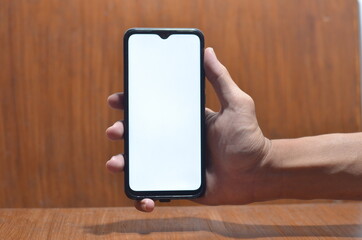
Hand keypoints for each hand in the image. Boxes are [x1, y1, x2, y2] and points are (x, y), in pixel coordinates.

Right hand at [106, 48, 271, 211]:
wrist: (258, 174)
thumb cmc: (249, 138)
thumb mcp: (236, 104)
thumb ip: (221, 79)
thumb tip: (207, 51)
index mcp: (184, 121)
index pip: (152, 109)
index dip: (131, 104)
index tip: (116, 100)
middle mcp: (176, 141)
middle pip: (140, 135)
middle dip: (121, 132)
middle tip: (114, 131)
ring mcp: (175, 164)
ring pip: (140, 163)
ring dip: (123, 163)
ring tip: (115, 164)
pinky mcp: (179, 184)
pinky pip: (155, 190)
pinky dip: (144, 196)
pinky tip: (144, 200)